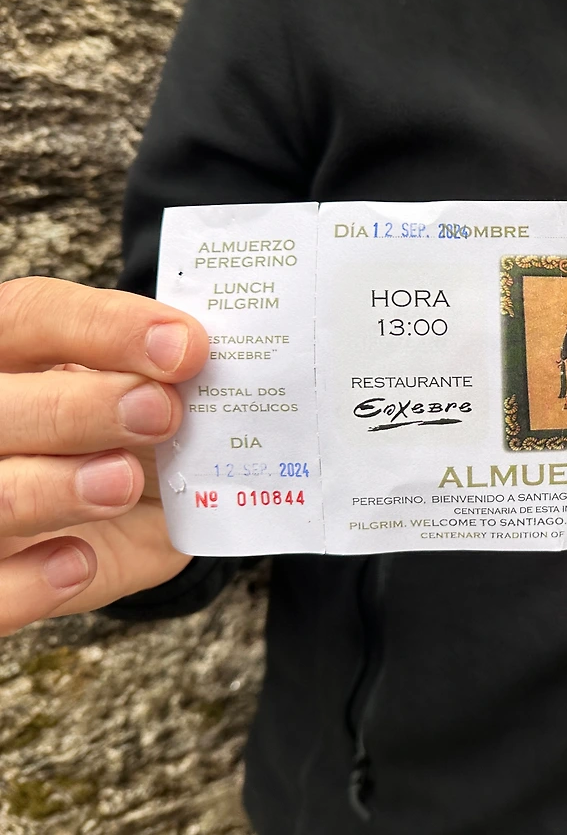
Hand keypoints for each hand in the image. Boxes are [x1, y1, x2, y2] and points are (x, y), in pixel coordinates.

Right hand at [0, 277, 208, 633]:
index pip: (32, 316)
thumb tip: (214, 367)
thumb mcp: (153, 403)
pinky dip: (28, 582)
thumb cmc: (132, 444)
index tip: (187, 347)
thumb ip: (167, 382)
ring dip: (55, 488)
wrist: (118, 529)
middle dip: (79, 407)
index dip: (105, 327)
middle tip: (163, 412)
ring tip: (123, 482)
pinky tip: (79, 562)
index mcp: (14, 356)